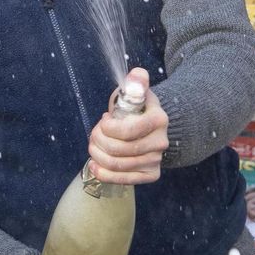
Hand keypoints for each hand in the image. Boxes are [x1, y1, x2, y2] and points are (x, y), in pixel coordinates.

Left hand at [87, 68, 167, 185]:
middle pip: (118, 149)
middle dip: (98, 139)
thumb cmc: (140, 110)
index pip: (127, 130)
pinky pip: (121, 179)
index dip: (107, 127)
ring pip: (116, 164)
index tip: (103, 119)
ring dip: (97, 154)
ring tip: (94, 145)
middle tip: (95, 133)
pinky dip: (102, 173)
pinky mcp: (150, 175)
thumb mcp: (137, 93)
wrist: (154, 130)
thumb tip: (138, 75)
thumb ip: (136, 82)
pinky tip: (94, 165)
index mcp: (159, 120)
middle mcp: (160, 143)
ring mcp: (156, 161)